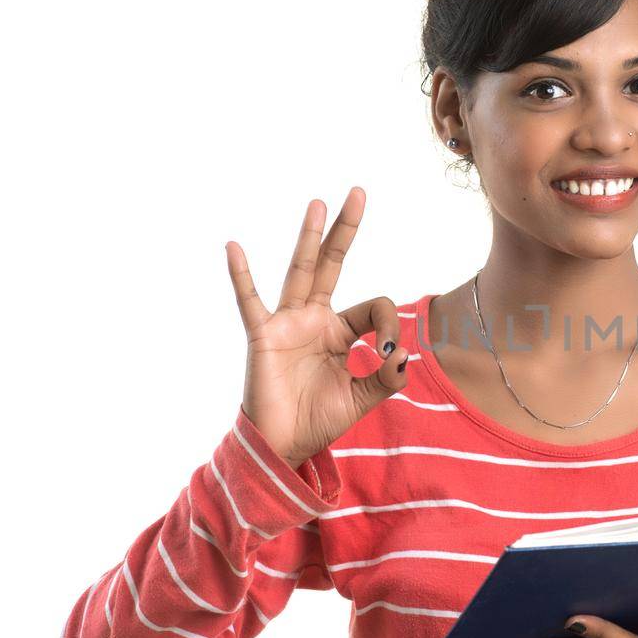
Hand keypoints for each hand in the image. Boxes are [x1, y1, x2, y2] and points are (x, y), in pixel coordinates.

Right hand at [228, 188, 409, 467]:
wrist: (284, 445)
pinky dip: (241, 275)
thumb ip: (386, 378)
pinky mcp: (263, 336)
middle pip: (332, 265)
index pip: (373, 306)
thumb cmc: (318, 420)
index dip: (389, 325)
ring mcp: (287, 323)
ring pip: (301, 271)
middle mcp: (313, 319)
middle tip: (358, 192)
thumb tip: (404, 356)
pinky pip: (250, 301)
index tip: (389, 354)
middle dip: (345, 230)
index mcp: (339, 331)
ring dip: (310, 237)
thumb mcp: (362, 399)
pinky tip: (234, 247)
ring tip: (319, 203)